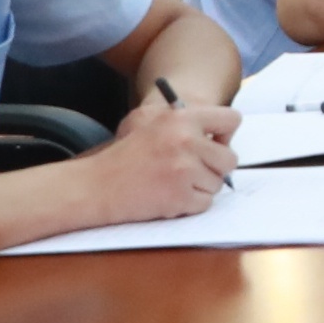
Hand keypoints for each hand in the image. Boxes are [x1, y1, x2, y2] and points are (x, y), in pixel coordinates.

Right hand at [86, 93, 238, 221]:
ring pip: (217, 184)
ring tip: (171, 183)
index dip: (225, 136)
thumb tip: (221, 136)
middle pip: (230, 159)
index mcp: (181, 118)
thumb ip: (186, 122)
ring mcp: (184, 170)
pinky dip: (190, 204)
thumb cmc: (121, 156)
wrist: (92, 186)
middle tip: (190, 171)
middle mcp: (186, 141)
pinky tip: (167, 197)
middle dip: (214, 169)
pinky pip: (204, 203)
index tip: (213, 145)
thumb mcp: (149, 122)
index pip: (231, 119)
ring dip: (200, 187)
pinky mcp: (179, 196)